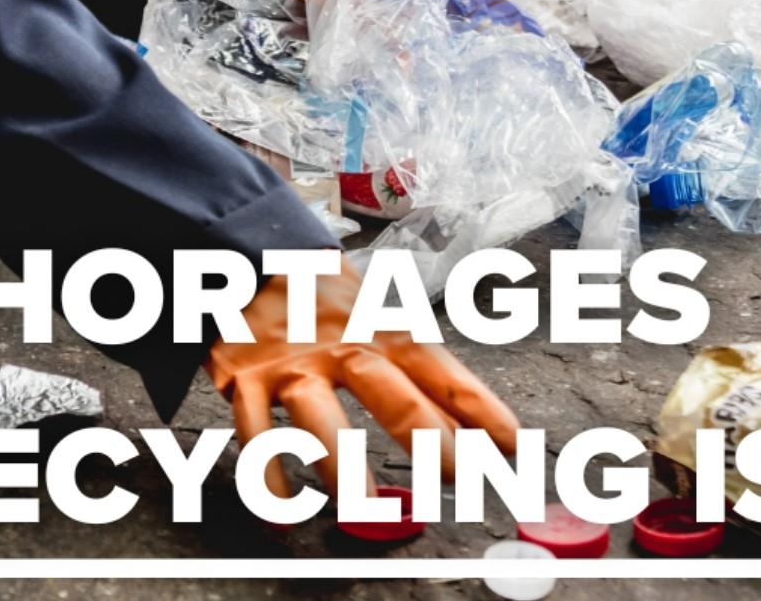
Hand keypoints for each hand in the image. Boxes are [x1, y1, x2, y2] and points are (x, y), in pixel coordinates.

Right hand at [204, 252, 519, 503]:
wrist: (249, 247)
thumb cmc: (327, 300)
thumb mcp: (378, 321)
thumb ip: (422, 378)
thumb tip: (480, 432)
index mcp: (383, 332)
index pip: (442, 372)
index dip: (481, 408)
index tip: (514, 446)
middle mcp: (343, 348)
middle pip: (391, 396)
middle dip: (427, 439)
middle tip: (458, 479)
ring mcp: (293, 365)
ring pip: (319, 420)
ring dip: (342, 465)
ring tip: (363, 506)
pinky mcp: (246, 378)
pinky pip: (255, 432)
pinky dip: (267, 476)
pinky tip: (282, 513)